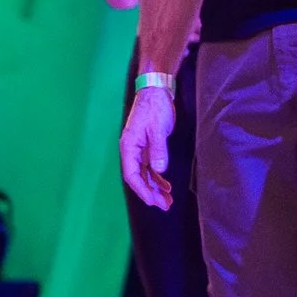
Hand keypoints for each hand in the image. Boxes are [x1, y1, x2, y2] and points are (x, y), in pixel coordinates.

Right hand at [121, 85, 176, 208]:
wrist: (156, 91)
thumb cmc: (154, 107)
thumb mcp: (158, 128)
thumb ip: (158, 150)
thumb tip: (159, 169)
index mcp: (129, 146)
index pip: (131, 174)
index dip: (141, 189)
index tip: (152, 201)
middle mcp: (132, 150)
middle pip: (138, 177)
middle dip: (150, 193)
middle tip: (164, 205)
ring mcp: (140, 149)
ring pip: (145, 174)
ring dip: (155, 187)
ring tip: (168, 200)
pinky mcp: (148, 147)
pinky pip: (151, 167)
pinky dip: (159, 177)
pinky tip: (166, 186)